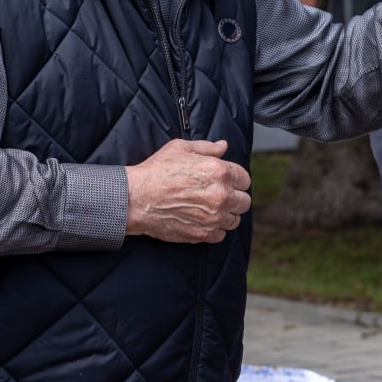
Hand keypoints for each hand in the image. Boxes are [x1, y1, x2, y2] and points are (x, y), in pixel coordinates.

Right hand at [125, 139, 251, 242]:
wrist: (137, 198)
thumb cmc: (156, 171)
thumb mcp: (181, 148)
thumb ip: (207, 148)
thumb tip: (223, 146)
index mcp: (219, 171)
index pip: (244, 179)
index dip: (235, 179)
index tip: (226, 181)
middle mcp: (221, 195)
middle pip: (244, 201)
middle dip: (234, 197)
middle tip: (219, 195)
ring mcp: (213, 217)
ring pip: (234, 220)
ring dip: (226, 214)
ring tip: (210, 208)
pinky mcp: (203, 234)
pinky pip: (221, 235)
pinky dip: (215, 229)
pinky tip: (203, 220)